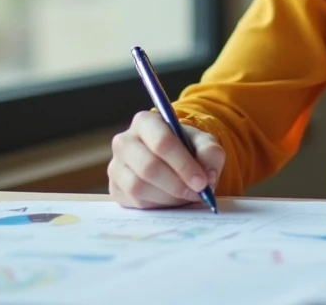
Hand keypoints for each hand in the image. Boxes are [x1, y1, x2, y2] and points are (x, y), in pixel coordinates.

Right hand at [108, 110, 225, 208]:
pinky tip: (170, 199)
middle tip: (197, 193)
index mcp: (145, 122)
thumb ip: (210, 153)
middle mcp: (124, 141)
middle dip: (177, 184)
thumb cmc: (187, 148)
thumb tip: (207, 175)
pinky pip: (135, 202)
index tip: (202, 181)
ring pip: (139, 187)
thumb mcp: (204, 144)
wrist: (171, 161)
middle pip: (148, 167)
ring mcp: (116, 166)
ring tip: (186, 195)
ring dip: (168, 197)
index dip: (183, 164)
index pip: (162, 142)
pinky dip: (158, 205)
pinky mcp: (115, 188)